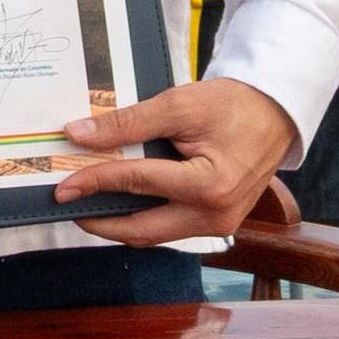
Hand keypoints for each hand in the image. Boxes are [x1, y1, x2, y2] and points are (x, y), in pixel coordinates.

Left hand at [53, 77, 298, 245]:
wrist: (276, 111)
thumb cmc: (234, 104)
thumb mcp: (180, 104)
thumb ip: (128, 122)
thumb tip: (79, 135)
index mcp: (209, 187)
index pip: (136, 184)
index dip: (94, 181)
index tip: (62, 185)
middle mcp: (216, 216)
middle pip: (142, 230)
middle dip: (101, 221)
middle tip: (69, 204)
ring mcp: (220, 224)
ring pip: (156, 234)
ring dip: (120, 222)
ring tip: (89, 201)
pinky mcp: (219, 222)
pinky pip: (172, 227)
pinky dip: (144, 216)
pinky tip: (123, 199)